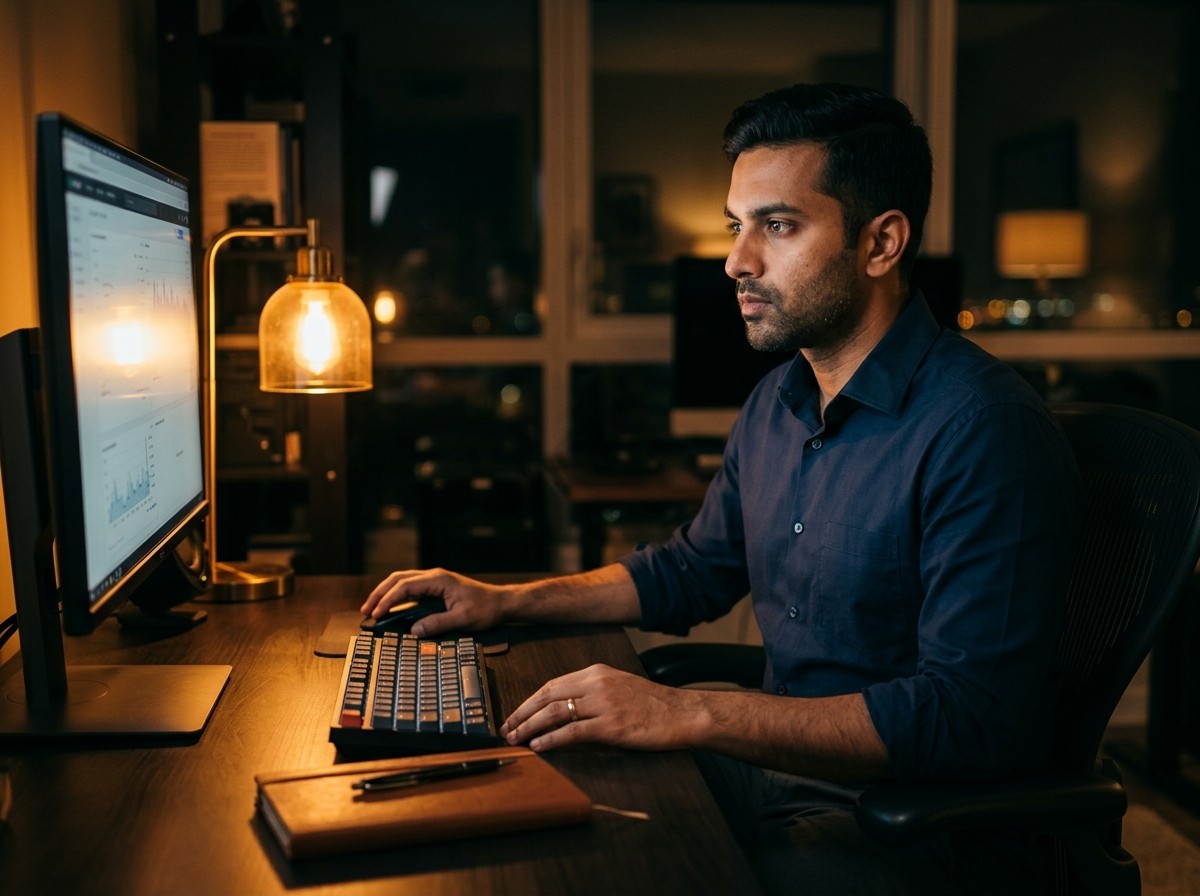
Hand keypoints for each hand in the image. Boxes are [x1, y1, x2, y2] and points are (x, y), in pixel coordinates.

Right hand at [361, 568, 507, 636]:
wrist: (501, 602)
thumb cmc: (485, 609)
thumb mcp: (462, 619)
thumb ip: (437, 624)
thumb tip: (414, 631)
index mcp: (438, 580)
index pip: (405, 586)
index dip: (388, 600)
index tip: (376, 614)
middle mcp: (434, 576)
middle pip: (398, 579)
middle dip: (380, 593)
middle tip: (366, 610)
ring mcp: (434, 581)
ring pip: (403, 581)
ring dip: (386, 593)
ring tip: (373, 608)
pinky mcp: (436, 588)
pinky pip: (411, 588)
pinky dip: (397, 596)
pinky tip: (390, 607)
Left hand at [500, 664, 694, 752]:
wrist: (682, 713)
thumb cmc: (653, 705)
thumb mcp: (619, 687)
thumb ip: (592, 693)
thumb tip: (562, 710)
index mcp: (596, 672)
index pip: (552, 684)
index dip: (529, 701)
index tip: (515, 714)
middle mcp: (596, 684)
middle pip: (547, 696)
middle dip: (522, 713)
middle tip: (505, 728)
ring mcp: (603, 704)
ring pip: (554, 713)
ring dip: (530, 727)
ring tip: (515, 739)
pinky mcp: (611, 725)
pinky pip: (572, 732)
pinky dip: (551, 739)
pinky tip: (539, 745)